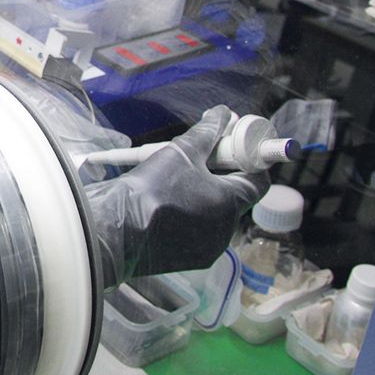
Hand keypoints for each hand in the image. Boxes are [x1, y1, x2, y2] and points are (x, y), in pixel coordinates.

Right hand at [84, 106, 270, 286]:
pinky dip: (187, 215)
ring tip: (175, 181)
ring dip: (202, 195)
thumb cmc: (151, 190)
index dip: (248, 160)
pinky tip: (166, 204)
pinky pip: (196, 231)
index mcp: (231, 204)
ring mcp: (206, 249)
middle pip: (234, 196)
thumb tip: (222, 114)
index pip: (259, 180)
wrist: (115, 230)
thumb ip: (207, 132)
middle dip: (220, 174)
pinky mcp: (187, 260)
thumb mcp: (181, 151)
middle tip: (198, 157)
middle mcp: (225, 231)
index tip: (233, 147)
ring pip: (214, 214)